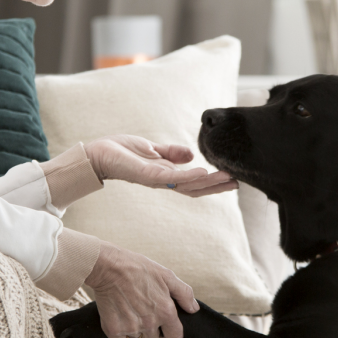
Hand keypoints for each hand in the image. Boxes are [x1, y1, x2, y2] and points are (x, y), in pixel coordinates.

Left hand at [85, 135, 235, 196]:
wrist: (98, 153)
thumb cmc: (120, 151)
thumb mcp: (152, 149)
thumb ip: (171, 153)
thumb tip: (192, 155)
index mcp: (166, 175)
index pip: (193, 182)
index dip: (212, 182)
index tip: (232, 177)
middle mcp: (164, 181)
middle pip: (195, 188)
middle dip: (217, 186)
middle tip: (239, 183)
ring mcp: (157, 180)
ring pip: (188, 185)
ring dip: (209, 183)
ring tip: (229, 178)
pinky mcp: (148, 175)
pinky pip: (172, 178)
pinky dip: (189, 177)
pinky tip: (204, 173)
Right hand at [85, 240, 198, 337]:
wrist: (108, 266)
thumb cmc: (137, 268)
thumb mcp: (166, 275)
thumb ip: (184, 294)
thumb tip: (193, 309)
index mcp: (166, 312)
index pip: (175, 337)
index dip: (170, 332)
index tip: (164, 325)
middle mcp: (150, 323)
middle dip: (150, 331)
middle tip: (142, 312)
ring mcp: (131, 327)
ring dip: (135, 330)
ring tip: (130, 311)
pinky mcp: (113, 329)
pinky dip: (119, 332)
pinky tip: (118, 315)